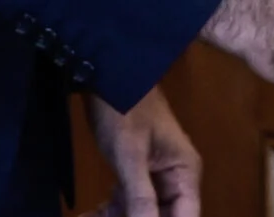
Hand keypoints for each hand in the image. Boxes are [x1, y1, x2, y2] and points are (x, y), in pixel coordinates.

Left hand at [85, 86, 198, 216]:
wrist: (107, 72)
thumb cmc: (125, 108)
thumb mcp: (130, 155)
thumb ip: (140, 197)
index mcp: (185, 173)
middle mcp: (176, 178)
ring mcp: (155, 177)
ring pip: (142, 214)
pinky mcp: (135, 173)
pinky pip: (127, 203)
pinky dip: (109, 211)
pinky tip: (88, 215)